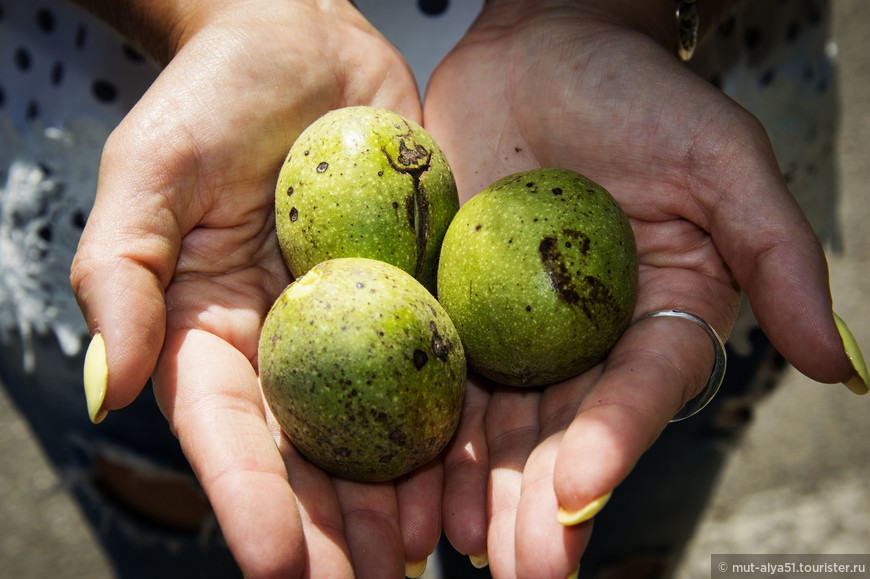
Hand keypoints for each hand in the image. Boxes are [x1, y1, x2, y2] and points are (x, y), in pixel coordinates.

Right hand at [70, 1, 436, 576]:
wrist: (301, 44)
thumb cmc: (212, 97)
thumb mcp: (148, 172)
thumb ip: (120, 273)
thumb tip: (106, 388)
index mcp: (211, 332)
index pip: (227, 430)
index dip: (248, 498)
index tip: (276, 564)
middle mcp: (286, 345)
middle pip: (305, 454)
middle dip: (333, 529)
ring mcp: (356, 326)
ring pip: (375, 429)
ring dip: (397, 498)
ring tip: (427, 556)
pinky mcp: (415, 295)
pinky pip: (434, 367)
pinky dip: (451, 425)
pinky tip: (473, 474)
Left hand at [423, 1, 855, 575]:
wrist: (539, 49)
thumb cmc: (638, 93)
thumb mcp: (721, 159)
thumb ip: (776, 251)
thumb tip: (844, 363)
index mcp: (653, 316)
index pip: (637, 394)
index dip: (611, 444)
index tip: (575, 495)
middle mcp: (581, 338)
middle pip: (561, 431)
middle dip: (538, 504)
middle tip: (515, 568)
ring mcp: (509, 326)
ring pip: (493, 421)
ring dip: (473, 487)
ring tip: (451, 544)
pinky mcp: (448, 302)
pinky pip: (432, 369)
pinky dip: (419, 427)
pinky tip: (401, 479)